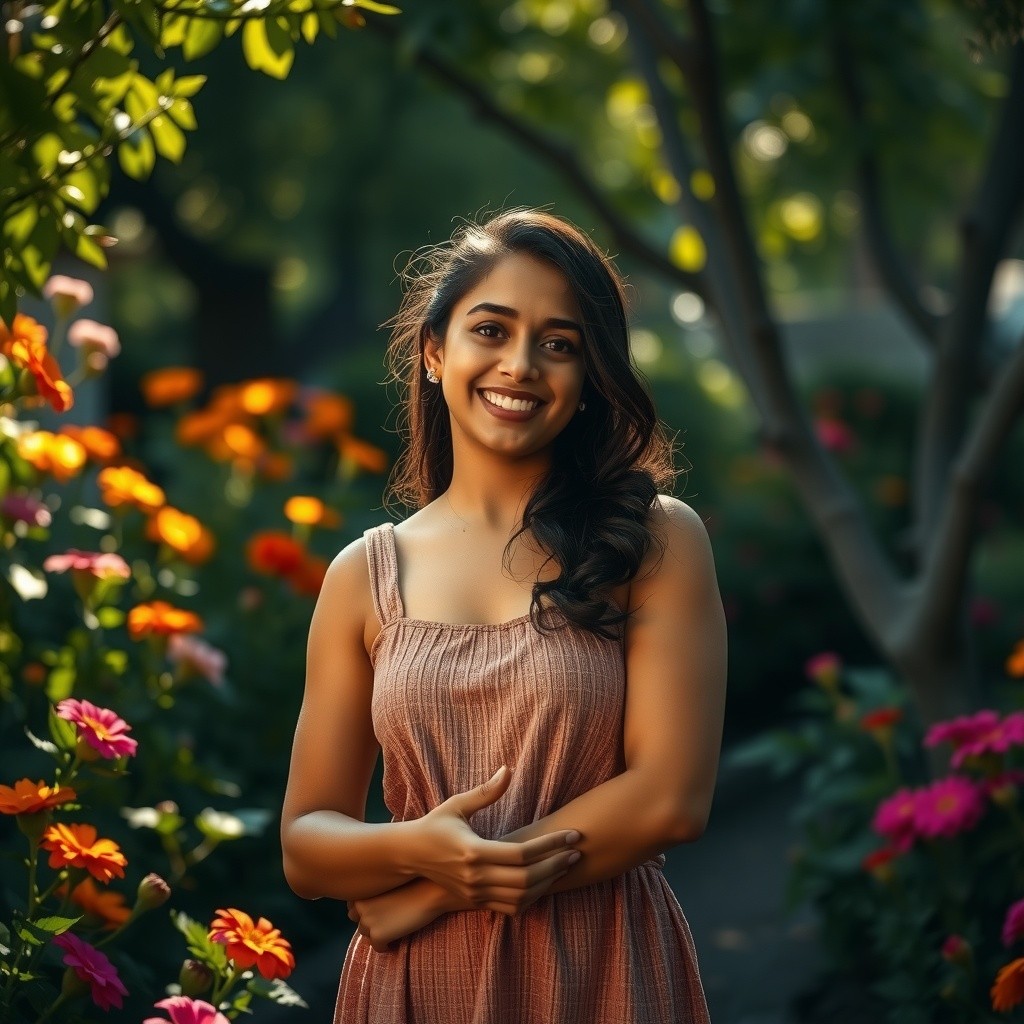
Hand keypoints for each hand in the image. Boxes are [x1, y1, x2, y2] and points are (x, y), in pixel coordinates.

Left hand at [348, 880, 445, 952]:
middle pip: (356, 920)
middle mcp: (359, 906)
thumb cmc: (414, 884)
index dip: (366, 907)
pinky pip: (378, 947)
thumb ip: (372, 895)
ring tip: (393, 928)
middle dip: (369, 919)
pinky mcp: (377, 935)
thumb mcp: (387, 885)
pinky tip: (397, 939)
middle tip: (386, 918)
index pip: (352, 905)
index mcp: (360, 890)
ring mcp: (367, 921)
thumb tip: (366, 912)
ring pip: (366, 934)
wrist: (431, 892)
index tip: (379, 907)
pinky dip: (386, 945)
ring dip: (377, 932)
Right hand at [408, 765, 581, 909]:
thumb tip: (508, 769)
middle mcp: (475, 877)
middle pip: (526, 879)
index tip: (571, 835)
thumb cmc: (435, 825)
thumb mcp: (457, 805)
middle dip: (556, 866)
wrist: (410, 856)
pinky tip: (545, 882)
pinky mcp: (476, 902)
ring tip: (566, 865)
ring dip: (548, 883)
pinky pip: (511, 907)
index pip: (522, 854)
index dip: (550, 845)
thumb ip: (486, 791)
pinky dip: (532, 898)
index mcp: (473, 851)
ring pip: (521, 897)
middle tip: (576, 851)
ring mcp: (475, 893)